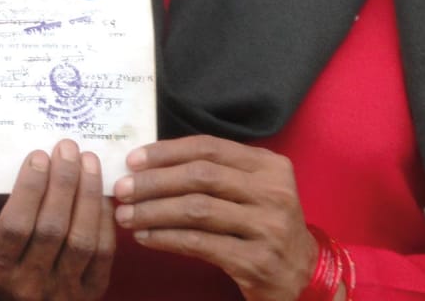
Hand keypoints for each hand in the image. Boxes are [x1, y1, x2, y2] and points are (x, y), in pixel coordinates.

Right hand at [0, 139, 114, 300]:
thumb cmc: (4, 267)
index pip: (16, 226)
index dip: (29, 189)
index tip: (38, 155)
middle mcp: (30, 282)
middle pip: (51, 228)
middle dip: (62, 182)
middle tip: (67, 148)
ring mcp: (64, 289)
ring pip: (81, 238)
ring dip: (86, 193)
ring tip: (88, 160)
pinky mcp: (91, 291)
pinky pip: (103, 252)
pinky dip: (103, 217)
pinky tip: (101, 190)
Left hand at [112, 136, 318, 300]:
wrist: (303, 277)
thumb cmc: (264, 226)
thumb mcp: (253, 190)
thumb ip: (215, 172)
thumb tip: (148, 163)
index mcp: (270, 166)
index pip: (208, 147)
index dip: (166, 151)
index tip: (132, 159)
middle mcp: (273, 192)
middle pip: (200, 176)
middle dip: (153, 181)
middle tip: (121, 188)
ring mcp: (269, 228)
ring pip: (196, 210)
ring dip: (153, 211)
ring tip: (125, 215)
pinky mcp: (258, 262)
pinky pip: (200, 244)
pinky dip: (166, 238)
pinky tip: (145, 237)